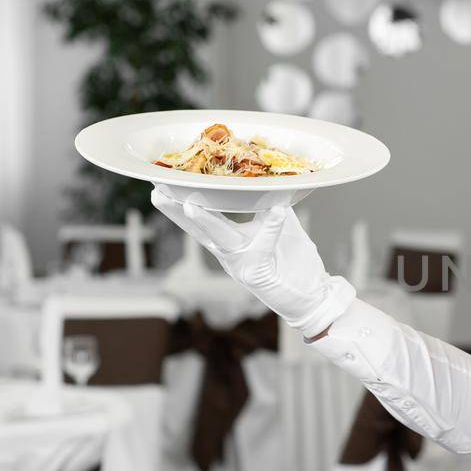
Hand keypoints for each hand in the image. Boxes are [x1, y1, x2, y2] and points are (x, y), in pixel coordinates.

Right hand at [150, 186, 354, 337]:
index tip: (164, 183)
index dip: (183, 203)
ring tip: (191, 205)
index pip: (203, 219)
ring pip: (220, 240)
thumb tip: (271, 175)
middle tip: (157, 192)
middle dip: (176, 212)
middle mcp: (229, 253)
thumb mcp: (282, 225)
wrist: (313, 296)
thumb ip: (273, 202)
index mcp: (230, 241)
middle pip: (197, 230)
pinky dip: (269, 229)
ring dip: (206, 222)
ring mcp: (241, 265)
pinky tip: (277, 211)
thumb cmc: (294, 262)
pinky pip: (261, 248)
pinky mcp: (258, 274)